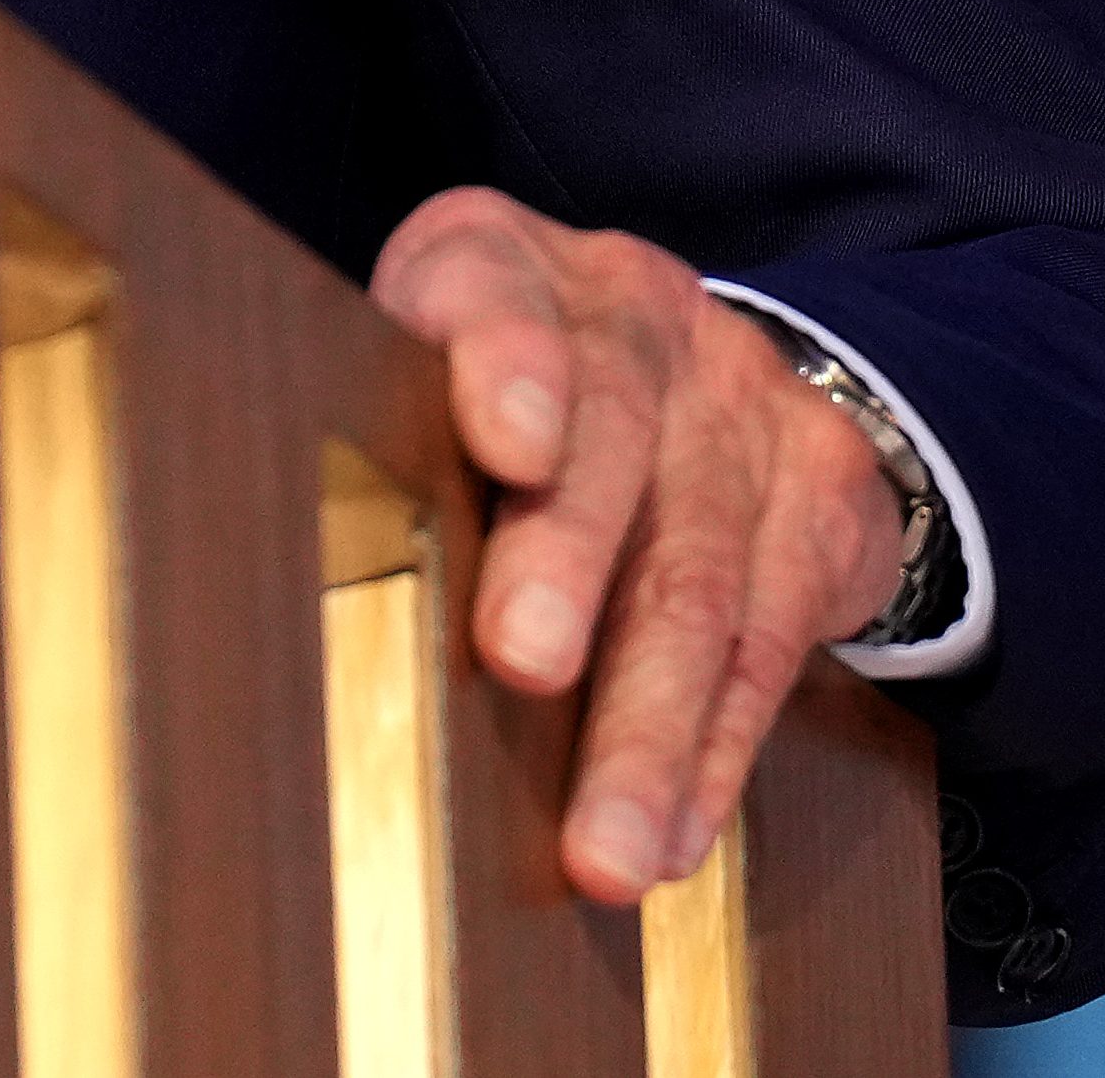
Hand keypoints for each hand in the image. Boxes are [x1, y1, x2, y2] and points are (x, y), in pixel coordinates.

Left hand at [368, 188, 905, 902]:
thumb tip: (281, 581)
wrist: (696, 366)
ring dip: (647, 721)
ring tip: (600, 844)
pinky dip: (715, 751)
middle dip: (566, 557)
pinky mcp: (823, 483)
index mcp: (501, 260)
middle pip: (609, 430)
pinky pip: (774, 636)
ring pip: (699, 568)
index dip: (503, 361)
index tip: (504, 443)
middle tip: (523, 660)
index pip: (491, 285)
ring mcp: (738, 392)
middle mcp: (631, 307)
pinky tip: (673, 832)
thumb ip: (376, 431)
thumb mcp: (422, 360)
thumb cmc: (505, 389)